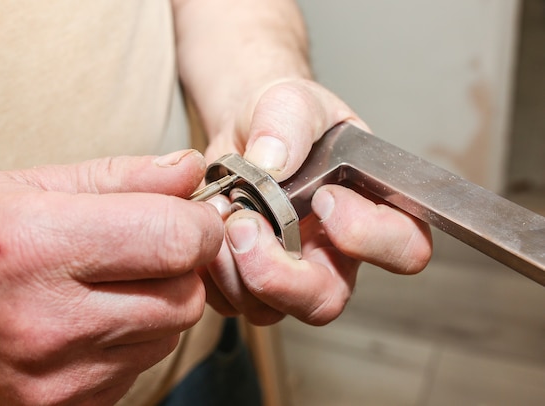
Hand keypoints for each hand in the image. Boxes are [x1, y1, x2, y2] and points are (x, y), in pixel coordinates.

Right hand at [0, 150, 222, 404]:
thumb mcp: (31, 186)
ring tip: (111, 285)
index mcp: (38, 245)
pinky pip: (141, 366)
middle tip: (150, 249)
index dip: (199, 225)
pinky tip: (93, 321)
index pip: (174, 239)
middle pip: (185, 294)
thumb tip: (192, 168)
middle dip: (183, 266)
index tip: (191, 217)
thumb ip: (122, 175)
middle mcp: (49, 320)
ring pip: (171, 333)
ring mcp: (58, 376)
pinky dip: (135, 339)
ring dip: (160, 303)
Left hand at [201, 79, 432, 324]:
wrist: (246, 132)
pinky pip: (229, 300)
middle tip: (246, 224)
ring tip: (221, 212)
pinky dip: (210, 269)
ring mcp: (289, 275)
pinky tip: (209, 223)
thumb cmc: (285, 121)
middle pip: (325, 301)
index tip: (324, 196)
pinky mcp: (247, 282)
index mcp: (369, 213)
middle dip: (278, 274)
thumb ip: (289, 122)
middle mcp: (334, 256)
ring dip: (233, 267)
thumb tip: (272, 161)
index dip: (366, 235)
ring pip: (269, 309)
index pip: (403, 250)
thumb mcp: (293, 103)